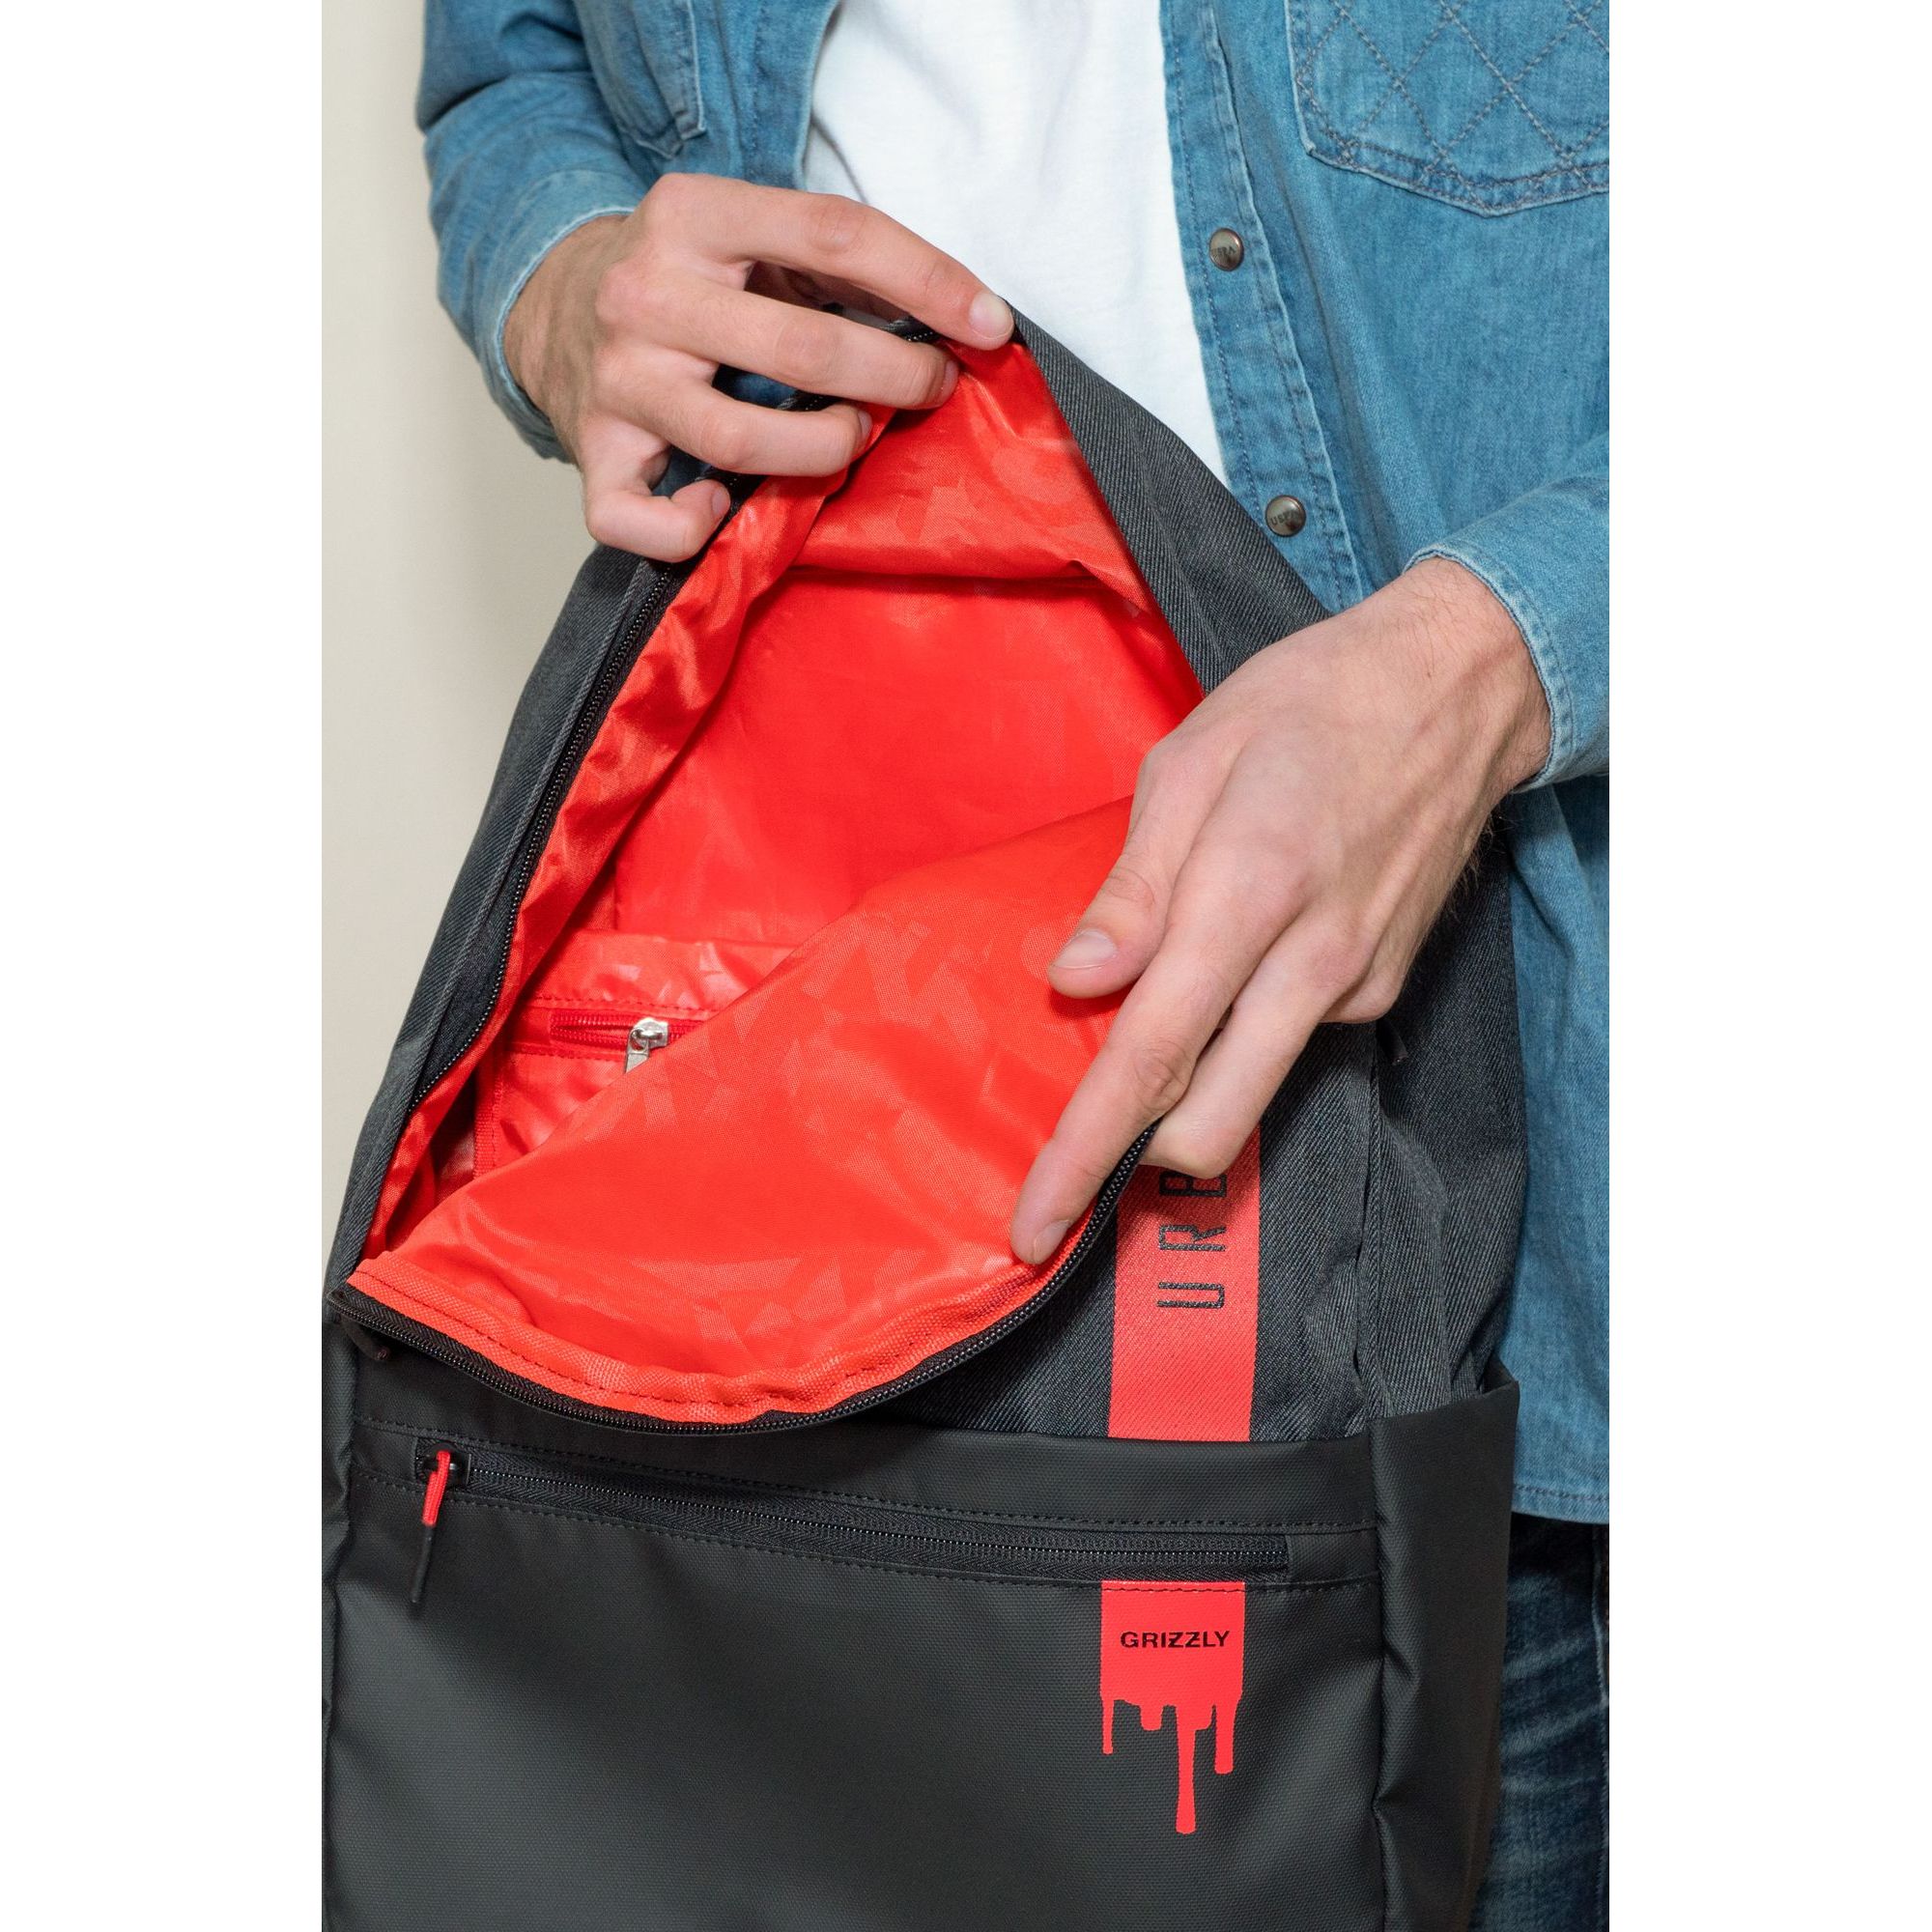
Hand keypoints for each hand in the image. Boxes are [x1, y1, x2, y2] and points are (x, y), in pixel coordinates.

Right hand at [504, 174, 1013, 558]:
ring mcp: (615, 379)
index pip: (834, 232)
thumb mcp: (750, 239)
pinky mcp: (592, 453)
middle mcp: (645, 293)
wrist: (552, 305)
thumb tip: (960, 316)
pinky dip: (691, 531)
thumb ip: (836, 266)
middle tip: (930, 387)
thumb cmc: (689, 283)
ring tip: (849, 440)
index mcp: (691, 215)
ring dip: (822, 451)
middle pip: (802, 347)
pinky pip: (642, 521)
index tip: (989, 323)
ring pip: (737, 441)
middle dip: (894, 377)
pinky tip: (725, 507)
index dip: (927, 280)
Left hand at [1009, 558, 1550, 1261]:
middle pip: (1210, 1123)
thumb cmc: (1308, 704)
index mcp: (1248, 891)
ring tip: (1147, 1024)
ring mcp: (1355, 985)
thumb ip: (1133, 887)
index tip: (1035, 1223)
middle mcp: (1311, 961)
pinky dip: (1234, 1037)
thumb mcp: (1191, 761)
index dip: (1085, 1150)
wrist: (1457, 689)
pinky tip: (1230, 961)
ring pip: (1248, 1096)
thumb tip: (1077, 980)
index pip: (1150, 1052)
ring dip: (1179, 1098)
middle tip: (1064, 1180)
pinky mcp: (1380, 990)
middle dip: (1127, 1170)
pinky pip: (1283, 1044)